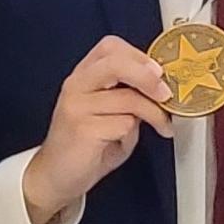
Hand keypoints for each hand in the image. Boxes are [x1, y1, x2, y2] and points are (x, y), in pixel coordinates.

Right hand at [23, 36, 172, 223]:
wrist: (57, 177)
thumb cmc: (89, 145)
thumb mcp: (113, 114)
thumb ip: (130, 97)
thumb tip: (162, 89)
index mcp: (83, 76)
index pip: (111, 47)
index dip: (140, 56)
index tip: (160, 72)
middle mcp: (76, 85)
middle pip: (116, 63)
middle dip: (148, 77)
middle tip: (166, 93)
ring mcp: (76, 106)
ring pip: (128, 98)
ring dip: (153, 113)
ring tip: (162, 126)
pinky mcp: (82, 129)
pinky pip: (123, 124)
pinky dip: (132, 135)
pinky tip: (123, 143)